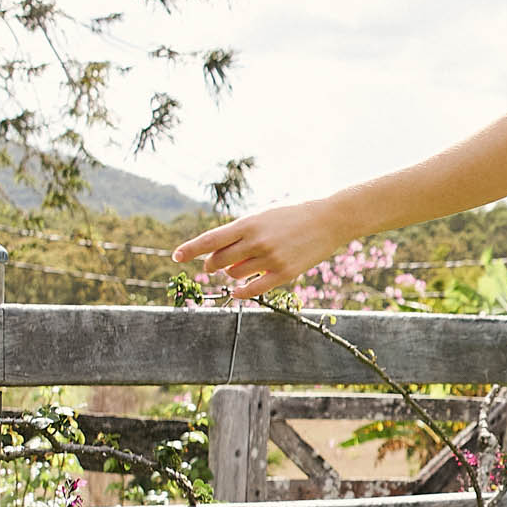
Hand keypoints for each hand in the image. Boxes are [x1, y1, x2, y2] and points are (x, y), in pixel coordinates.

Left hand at [171, 199, 348, 298]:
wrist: (329, 219)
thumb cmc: (293, 214)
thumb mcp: (263, 216)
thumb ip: (241, 233)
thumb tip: (218, 254)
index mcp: (249, 223)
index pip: (210, 239)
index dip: (190, 249)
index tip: (176, 257)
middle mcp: (256, 241)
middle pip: (218, 261)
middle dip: (212, 264)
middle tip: (213, 264)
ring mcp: (270, 258)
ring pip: (235, 274)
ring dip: (232, 273)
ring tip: (244, 264)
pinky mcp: (284, 273)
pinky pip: (254, 289)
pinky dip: (242, 291)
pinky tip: (238, 291)